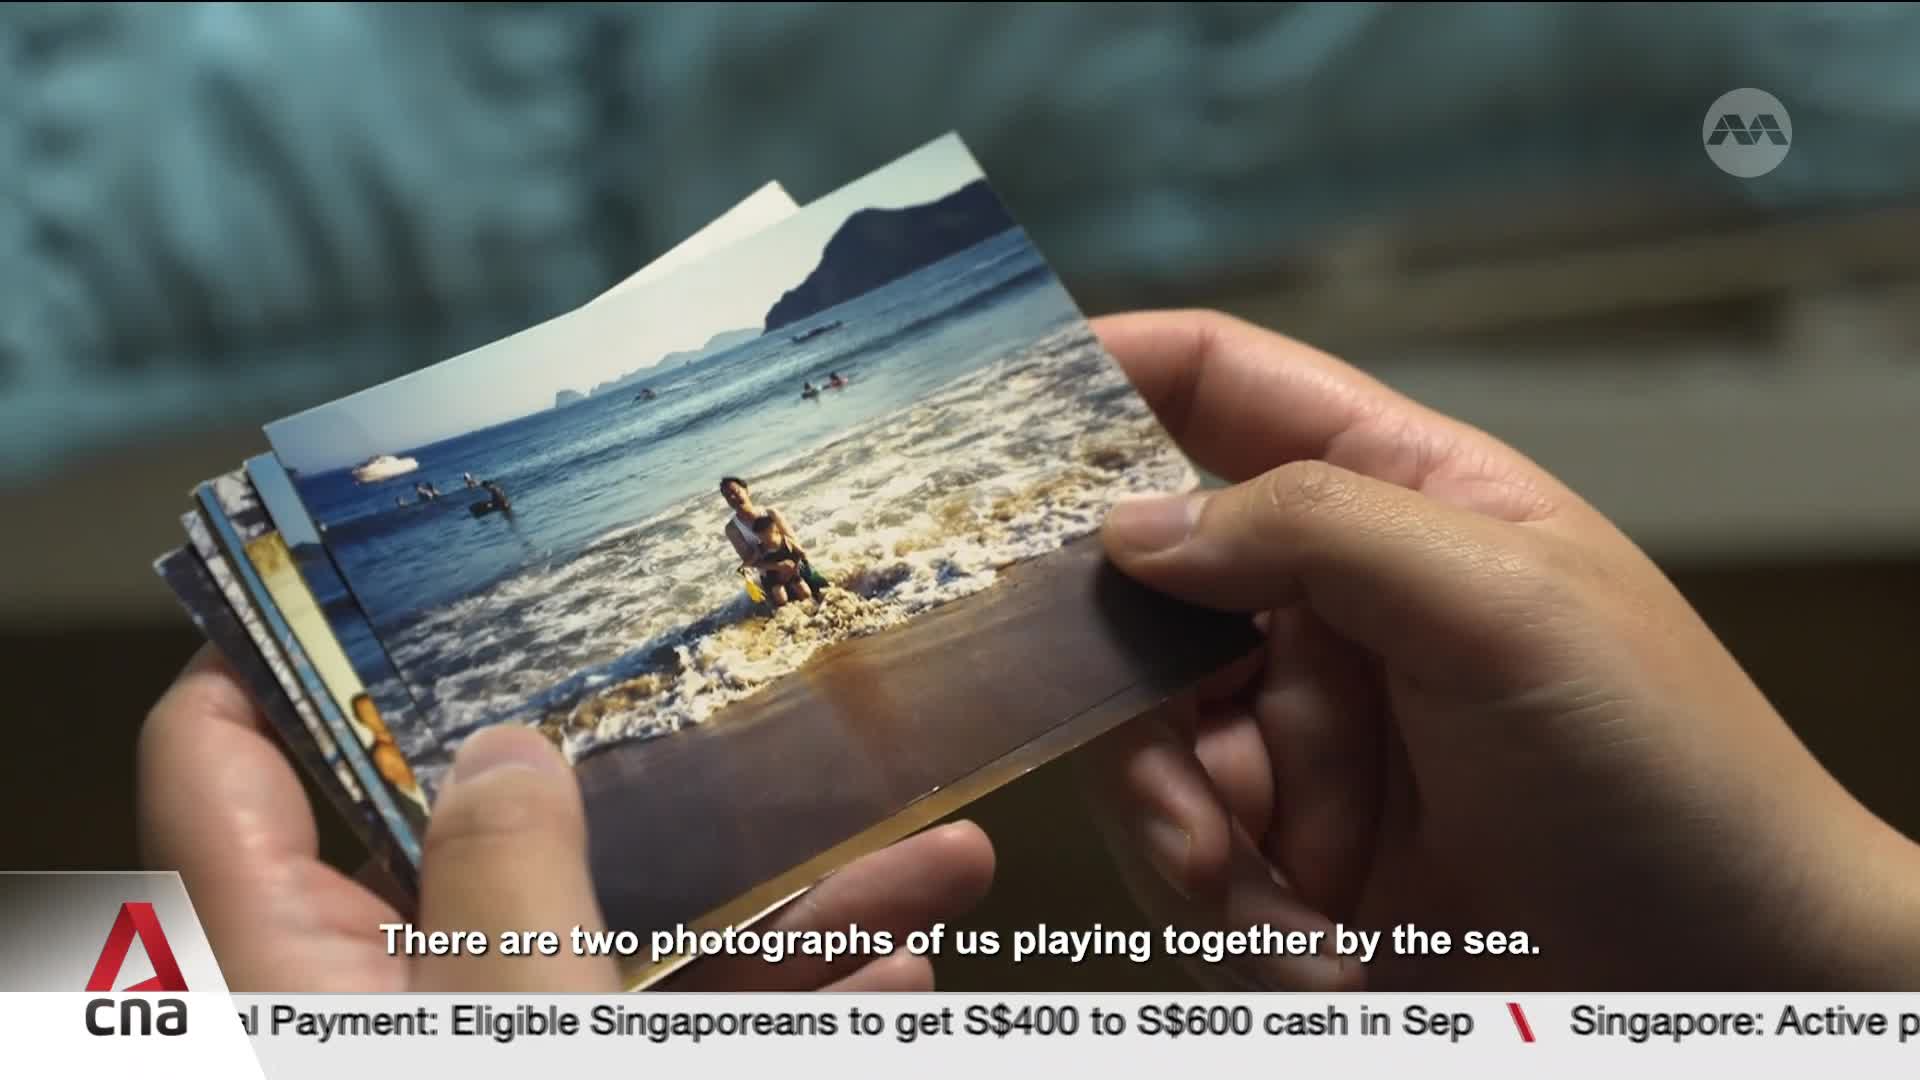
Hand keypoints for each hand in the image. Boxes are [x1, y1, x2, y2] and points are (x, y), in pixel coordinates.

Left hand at [138, 646, 994, 990]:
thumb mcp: (514, 1025)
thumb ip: (504, 876)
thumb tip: (502, 745)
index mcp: (282, 970)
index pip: (223, 766)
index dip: (277, 644)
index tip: (361, 554)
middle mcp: (380, 1009)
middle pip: (477, 835)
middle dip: (635, 768)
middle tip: (702, 662)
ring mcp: (497, 1048)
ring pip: (627, 948)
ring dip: (785, 909)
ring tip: (933, 855)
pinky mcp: (590, 1075)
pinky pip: (681, 1024)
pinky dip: (785, 998)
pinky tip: (900, 970)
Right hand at [1080, 309, 1919, 990]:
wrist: (1728, 982)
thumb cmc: (1664, 768)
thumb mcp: (1505, 605)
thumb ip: (1316, 527)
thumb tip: (1133, 521)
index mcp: (1398, 494)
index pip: (1225, 390)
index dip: (1110, 372)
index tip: (993, 395)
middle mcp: (1331, 600)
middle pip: (1144, 582)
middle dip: (1118, 667)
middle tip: (1123, 731)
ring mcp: (1304, 728)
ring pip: (1140, 730)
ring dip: (1167, 808)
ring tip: (1243, 875)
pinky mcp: (1291, 846)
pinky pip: (1176, 843)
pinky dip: (1209, 891)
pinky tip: (1302, 936)